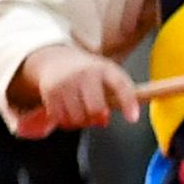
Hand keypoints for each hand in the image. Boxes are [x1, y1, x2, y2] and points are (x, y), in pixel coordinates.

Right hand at [19, 46, 137, 130]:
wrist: (57, 60)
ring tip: (83, 114)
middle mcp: (85, 74)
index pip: (121, 86)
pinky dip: (67, 122)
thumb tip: (114, 120)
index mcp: (105, 69)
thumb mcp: (109, 74)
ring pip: (77, 117)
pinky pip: (61, 118)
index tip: (133, 119)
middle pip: (96, 109)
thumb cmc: (89, 73)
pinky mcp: (51, 92)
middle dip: (98, 118)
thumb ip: (120, 94)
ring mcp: (66, 82)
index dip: (128, 104)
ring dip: (82, 123)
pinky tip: (70, 115)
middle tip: (99, 118)